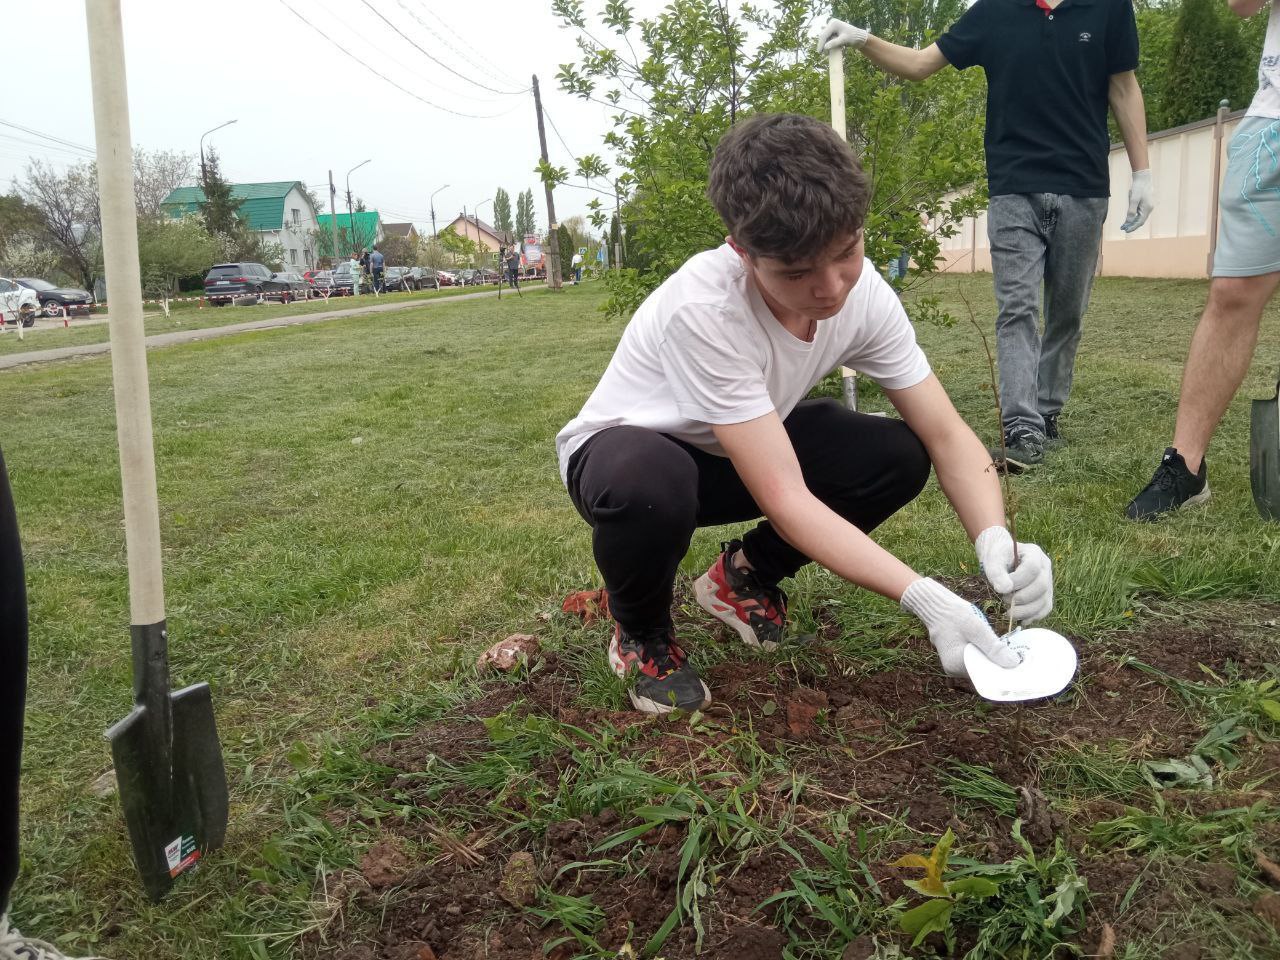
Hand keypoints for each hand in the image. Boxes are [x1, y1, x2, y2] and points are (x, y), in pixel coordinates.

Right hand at [818, 18, 869, 54]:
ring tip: (826, 52)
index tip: (819, 52)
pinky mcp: (833, 31)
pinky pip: (827, 37)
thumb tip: (825, 47)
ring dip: (824, 44)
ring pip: (824, 37)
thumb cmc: (853, 37)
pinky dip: (827, 43)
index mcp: (833, 23)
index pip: (824, 34)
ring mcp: (832, 27)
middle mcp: (832, 23)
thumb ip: (834, 43)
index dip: (820, 44)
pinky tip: (828, 49)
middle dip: (821, 44)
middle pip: (823, 35)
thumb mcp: (844, 40)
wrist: (859, 36)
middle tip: (822, 53)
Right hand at [900, 577, 1019, 677]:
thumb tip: (1013, 664)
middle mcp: (954, 669)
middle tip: (1018, 658)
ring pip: (980, 666)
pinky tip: (995, 648)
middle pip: (984, 673)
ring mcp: (955, 665)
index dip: (1003, 673)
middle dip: (1000, 666)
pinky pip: (976, 661)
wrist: (936, 606)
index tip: (1020, 668)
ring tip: (1008, 652)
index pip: (985, 676)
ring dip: (994, 660)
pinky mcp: (957, 658)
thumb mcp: (976, 628)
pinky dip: (986, 656)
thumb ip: (993, 648)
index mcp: (957, 665)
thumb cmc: (954, 614)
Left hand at [974, 526, 1052, 623]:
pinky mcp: (1046, 595)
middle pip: (1041, 586)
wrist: (1001, 561)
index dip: (1017, 581)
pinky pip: (1045, 609)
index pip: (1032, 568)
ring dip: (1025, 611)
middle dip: (1021, 598)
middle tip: (1004, 599)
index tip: (1001, 588)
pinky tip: (1019, 619)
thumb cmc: (997, 558)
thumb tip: (1005, 589)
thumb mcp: (992, 560)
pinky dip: (1032, 616)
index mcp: (1034, 553)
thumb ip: (996, 572)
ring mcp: (1048, 582)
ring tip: (1008, 611)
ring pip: (1044, 601)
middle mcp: (1045, 567)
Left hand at [1121, 168, 1152, 232]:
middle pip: (1140, 221)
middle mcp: (1149, 208)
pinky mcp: (1146, 204)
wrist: (1143, 178)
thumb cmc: (1138, 188)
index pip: (1140, 222)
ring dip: (1132, 222)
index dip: (1132, 227)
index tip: (1125, 231)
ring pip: (1140, 217)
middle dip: (1132, 225)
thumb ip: (1131, 211)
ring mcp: (1148, 206)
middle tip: (1123, 229)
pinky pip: (1140, 213)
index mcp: (1147, 208)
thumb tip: (1128, 222)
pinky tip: (1128, 218)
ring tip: (1124, 225)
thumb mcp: (1133, 199)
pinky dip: (1134, 217)